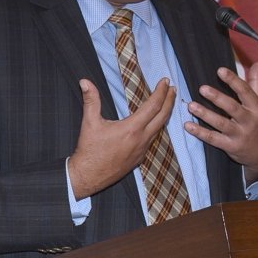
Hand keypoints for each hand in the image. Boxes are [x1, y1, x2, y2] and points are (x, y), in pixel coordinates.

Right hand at [67, 77, 172, 196]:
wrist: (89, 175)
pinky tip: (153, 124)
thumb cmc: (89, 150)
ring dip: (165, 114)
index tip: (165, 82)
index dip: (161, 92)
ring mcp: (142, 150)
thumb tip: (85, 82)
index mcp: (132, 128)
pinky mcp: (140, 158)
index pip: (153, 106)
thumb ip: (91, 100)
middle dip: (170, 101)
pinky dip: (156, 128)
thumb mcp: (90, 122)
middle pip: (163, 117)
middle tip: (173, 89)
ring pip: (159, 129)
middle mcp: (141, 139)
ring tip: (167, 103)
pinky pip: (152, 140)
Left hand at [185, 62, 257, 176]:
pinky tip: (188, 126)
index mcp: (257, 107)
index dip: (233, 81)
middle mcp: (249, 121)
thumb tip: (254, 64)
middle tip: (202, 88)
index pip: (245, 92)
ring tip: (191, 106)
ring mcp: (239, 135)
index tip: (220, 70)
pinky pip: (213, 139)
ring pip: (221, 124)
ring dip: (205, 115)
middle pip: (232, 108)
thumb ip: (255, 84)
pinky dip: (200, 133)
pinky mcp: (230, 147)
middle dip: (217, 98)